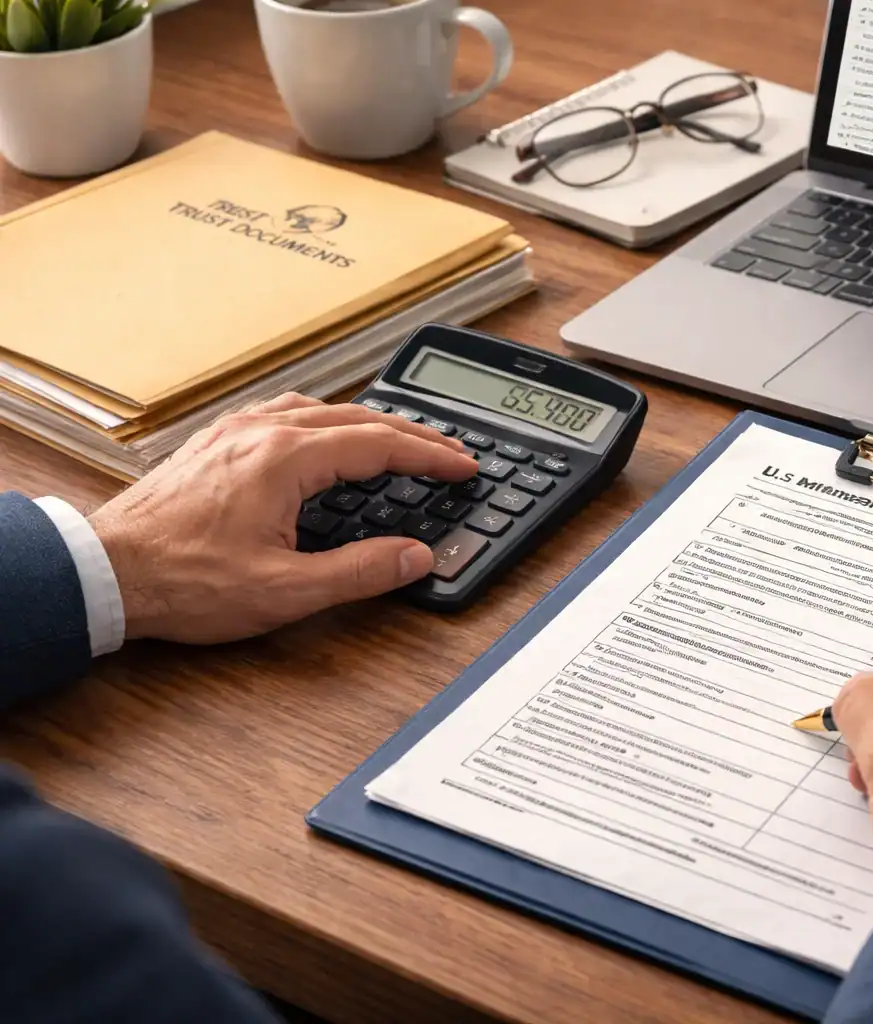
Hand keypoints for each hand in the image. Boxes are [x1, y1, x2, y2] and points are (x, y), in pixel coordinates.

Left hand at [88, 393, 478, 643]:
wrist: (106, 571)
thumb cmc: (183, 581)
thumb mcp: (285, 590)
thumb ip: (360, 571)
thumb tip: (414, 556)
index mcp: (285, 459)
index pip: (380, 443)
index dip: (432, 455)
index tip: (464, 465)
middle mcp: (262, 432)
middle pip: (358, 416)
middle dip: (412, 433)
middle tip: (449, 451)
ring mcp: (235, 431)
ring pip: (321, 407)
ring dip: (369, 421)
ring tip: (398, 440)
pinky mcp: (216, 442)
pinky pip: (286, 412)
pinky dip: (325, 420)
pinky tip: (326, 436)